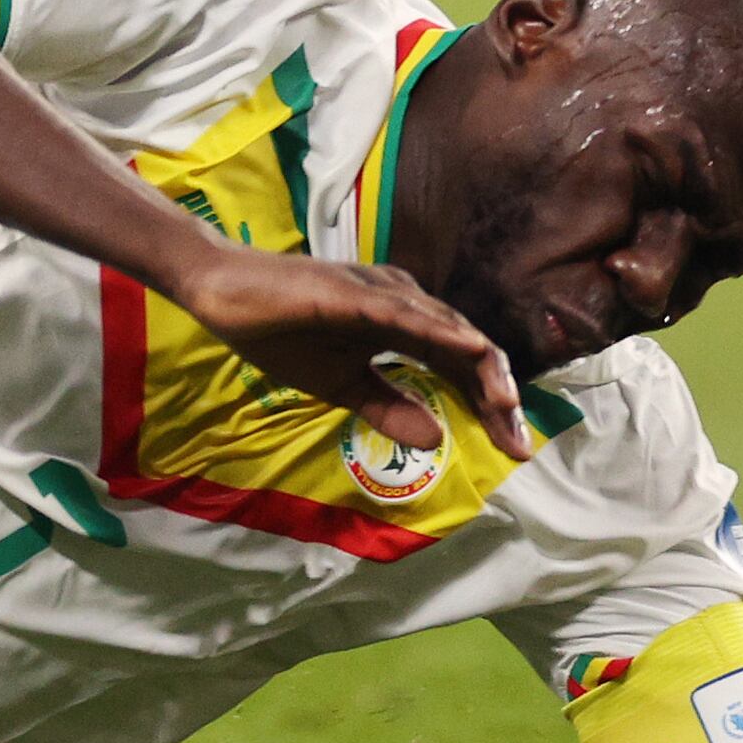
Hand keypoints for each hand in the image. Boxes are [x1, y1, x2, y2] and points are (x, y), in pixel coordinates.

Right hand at [161, 244, 523, 447]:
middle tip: (520, 444)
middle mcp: (402, 303)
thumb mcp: (340, 386)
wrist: (223, 294)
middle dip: (497, 398)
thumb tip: (437, 440)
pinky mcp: (353, 291)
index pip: (458, 369)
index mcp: (401, 327)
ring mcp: (380, 292)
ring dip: (481, 368)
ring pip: (446, 330)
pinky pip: (403, 313)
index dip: (489, 407)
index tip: (512, 451)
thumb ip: (388, 407)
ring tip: (508, 406)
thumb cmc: (279, 332)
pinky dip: (439, 331)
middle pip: (466, 351)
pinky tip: (468, 350)